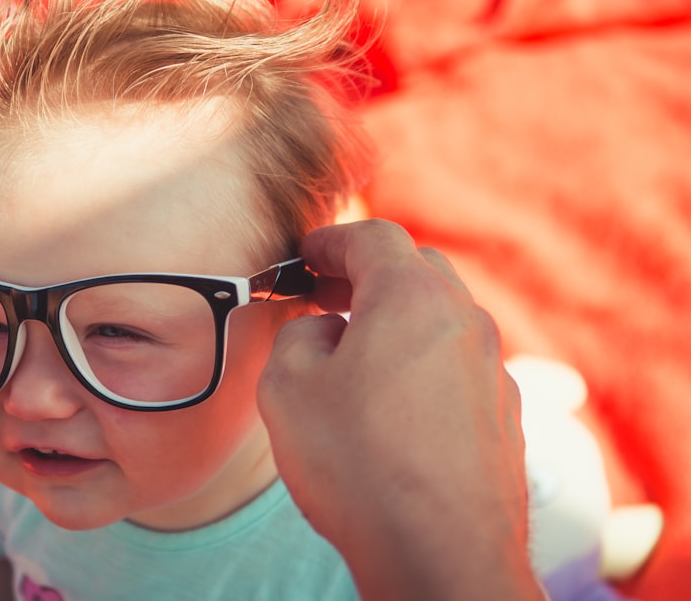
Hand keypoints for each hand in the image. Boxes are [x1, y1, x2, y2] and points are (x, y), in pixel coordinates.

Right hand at [258, 219, 541, 599]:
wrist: (441, 554)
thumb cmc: (359, 466)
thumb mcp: (288, 388)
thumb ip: (298, 337)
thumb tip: (323, 333)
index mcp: (412, 298)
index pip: (372, 238)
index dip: (330, 240)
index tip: (306, 255)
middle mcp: (464, 322)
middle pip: (417, 270)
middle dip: (367, 274)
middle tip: (327, 295)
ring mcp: (493, 370)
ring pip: (442, 319)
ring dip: (398, 320)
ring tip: (356, 351)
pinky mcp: (504, 415)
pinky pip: (459, 366)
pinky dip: (424, 362)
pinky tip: (394, 401)